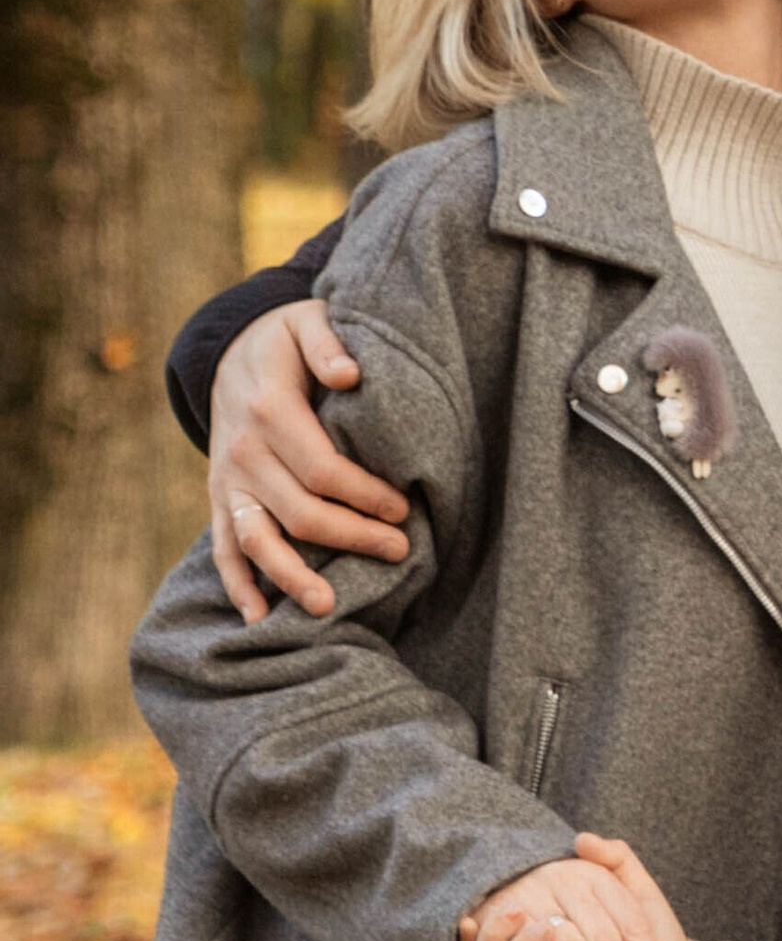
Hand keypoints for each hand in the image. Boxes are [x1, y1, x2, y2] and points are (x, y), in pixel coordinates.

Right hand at [209, 301, 409, 619]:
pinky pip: (223, 547)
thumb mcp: (306, 321)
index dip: (364, 495)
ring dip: (291, 576)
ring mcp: (227, 481)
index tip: (404, 510)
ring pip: (257, 539)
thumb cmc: (285, 339)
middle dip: (351, 536)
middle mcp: (243, 453)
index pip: (323, 469)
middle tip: (399, 550)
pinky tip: (258, 618)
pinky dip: (238, 585)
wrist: (229, 351)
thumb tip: (349, 375)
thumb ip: (327, 343)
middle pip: (300, 511)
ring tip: (328, 607)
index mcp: (270, 411)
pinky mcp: (220, 498)